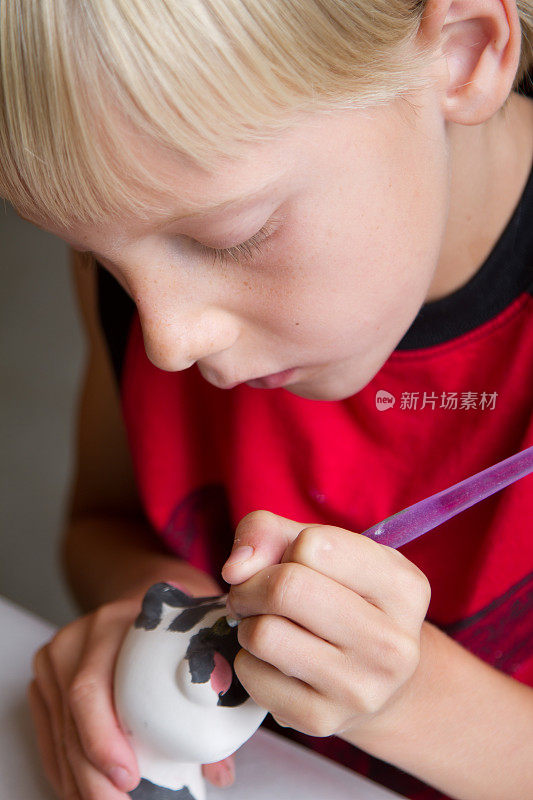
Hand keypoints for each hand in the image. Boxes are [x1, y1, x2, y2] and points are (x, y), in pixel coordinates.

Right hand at [28, 594, 235, 798]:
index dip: (102, 739)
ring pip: (58, 733)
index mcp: (113, 623)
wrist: (139, 587)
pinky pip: (50, 733)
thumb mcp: (199, 634)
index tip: (128, 778)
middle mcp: (77, 640)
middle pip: (71, 719)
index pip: (91, 687)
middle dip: (92, 775)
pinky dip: (66, 768)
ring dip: (79, 779)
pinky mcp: (47, 680)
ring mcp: (56, 659)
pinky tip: (85, 790)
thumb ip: (213, 695)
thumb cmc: (174, 615)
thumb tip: (220, 771)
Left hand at [221, 510, 430, 738]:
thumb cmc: (342, 597)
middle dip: (252, 584)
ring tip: (268, 623)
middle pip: (286, 589)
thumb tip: (235, 568)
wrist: (377, 680)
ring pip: (263, 634)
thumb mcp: (323, 548)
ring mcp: (359, 689)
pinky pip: (251, 674)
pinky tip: (275, 660)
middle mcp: (392, 643)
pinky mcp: (320, 721)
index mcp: (404, 587)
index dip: (288, 549)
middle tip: (253, 592)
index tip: (293, 563)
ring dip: (248, 622)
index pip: (314, 545)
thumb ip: (270, 532)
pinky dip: (248, 659)